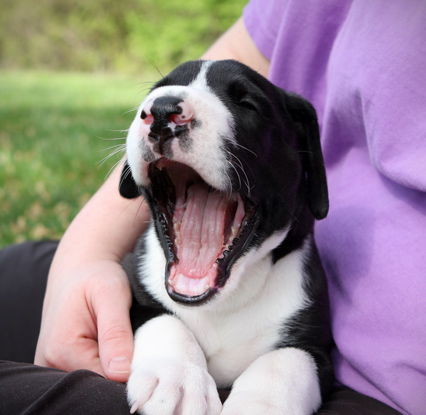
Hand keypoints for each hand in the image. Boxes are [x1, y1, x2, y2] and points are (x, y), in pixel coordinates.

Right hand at [34, 259, 133, 382]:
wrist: (79, 270)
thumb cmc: (96, 277)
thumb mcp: (111, 294)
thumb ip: (116, 332)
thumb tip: (121, 373)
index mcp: (62, 349)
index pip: (105, 380)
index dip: (130, 369)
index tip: (144, 347)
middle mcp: (51, 363)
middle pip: (99, 383)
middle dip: (122, 368)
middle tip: (134, 336)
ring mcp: (53, 366)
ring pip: (96, 380)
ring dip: (114, 366)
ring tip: (121, 336)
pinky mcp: (61, 364)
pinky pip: (90, 373)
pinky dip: (105, 363)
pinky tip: (112, 343)